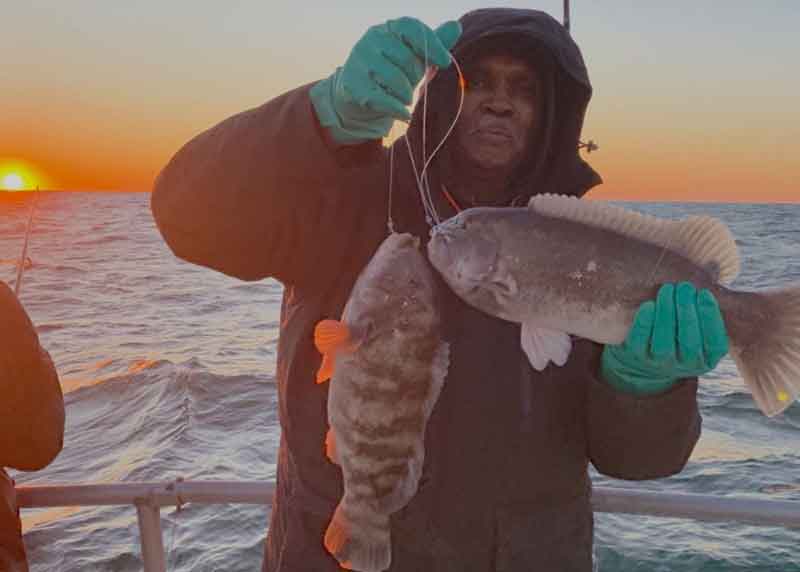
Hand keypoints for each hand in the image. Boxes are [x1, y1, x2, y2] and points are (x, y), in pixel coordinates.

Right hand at [309, 17, 461, 143]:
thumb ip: (435, 42)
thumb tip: (455, 26)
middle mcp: (372, 38)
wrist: (359, 92)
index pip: (413, 28)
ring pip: (395, 81)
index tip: (445, 62)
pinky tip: (405, 115)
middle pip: (407, 59)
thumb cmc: (393, 71)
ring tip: (405, 98)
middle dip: (416, 78)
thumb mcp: (416, 57)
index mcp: (390, 28)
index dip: (432, 44)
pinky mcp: (352, 83)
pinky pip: (382, 99)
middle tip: (412, 85)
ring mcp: (359, 60)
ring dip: (406, 96)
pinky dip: (397, 110)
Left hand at [601, 282, 728, 394]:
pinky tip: (649, 304)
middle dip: (687, 311)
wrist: (647, 356)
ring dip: (666, 313)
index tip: (704, 293)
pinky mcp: (637, 357)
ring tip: (667, 289)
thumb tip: (714, 266)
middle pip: (689, 341)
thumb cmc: (680, 332)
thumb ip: (705, 305)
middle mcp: (685, 366)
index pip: (715, 343)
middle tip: (684, 286)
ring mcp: (660, 363)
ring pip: (664, 341)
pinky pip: (641, 341)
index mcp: (707, 359)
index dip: (710, 317)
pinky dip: (645, 322)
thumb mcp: (699, 327)